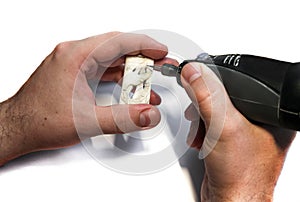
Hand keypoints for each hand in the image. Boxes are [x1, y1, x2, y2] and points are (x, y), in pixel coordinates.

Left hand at [0, 32, 175, 164]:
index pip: (118, 41)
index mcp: (76, 56)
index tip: (160, 50)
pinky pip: (102, 68)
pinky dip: (118, 76)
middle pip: (116, 47)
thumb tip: (148, 114)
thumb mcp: (87, 121)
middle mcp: (73, 54)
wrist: (18, 128)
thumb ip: (123, 119)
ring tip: (149, 80)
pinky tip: (130, 87)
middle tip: (160, 64)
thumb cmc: (40, 120)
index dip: (144, 44)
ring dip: (131, 69)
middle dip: (142, 56)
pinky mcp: (74, 72)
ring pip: (110, 58)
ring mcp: (73, 62)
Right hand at [181, 62, 295, 200]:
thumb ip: (207, 95)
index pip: (242, 81)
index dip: (218, 78)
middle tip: (199, 111)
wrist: (230, 201)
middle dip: (205, 105)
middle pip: (225, 95)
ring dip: (201, 119)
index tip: (199, 76)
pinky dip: (202, 128)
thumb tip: (194, 71)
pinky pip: (213, 124)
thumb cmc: (242, 174)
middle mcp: (260, 120)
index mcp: (271, 112)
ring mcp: (245, 131)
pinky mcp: (231, 140)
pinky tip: (202, 138)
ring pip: (216, 109)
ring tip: (201, 131)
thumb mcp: (223, 125)